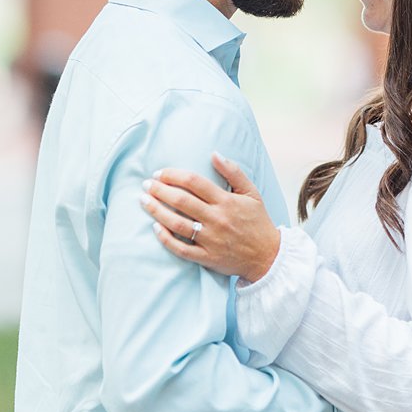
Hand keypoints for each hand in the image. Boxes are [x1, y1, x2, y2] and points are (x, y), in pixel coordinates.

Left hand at [141, 153, 280, 282]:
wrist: (268, 256)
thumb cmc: (258, 222)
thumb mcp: (252, 193)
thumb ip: (234, 172)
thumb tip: (214, 154)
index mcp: (226, 201)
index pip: (194, 182)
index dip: (173, 175)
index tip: (160, 173)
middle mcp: (217, 219)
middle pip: (181, 201)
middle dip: (159, 190)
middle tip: (146, 185)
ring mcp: (210, 240)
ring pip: (177, 224)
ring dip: (157, 210)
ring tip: (144, 201)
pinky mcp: (207, 257)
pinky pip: (181, 249)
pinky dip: (165, 238)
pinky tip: (155, 227)